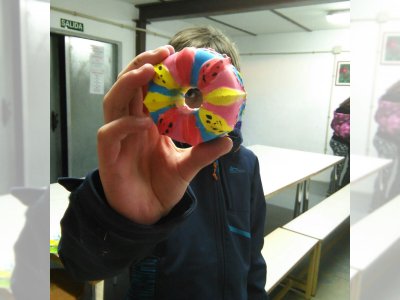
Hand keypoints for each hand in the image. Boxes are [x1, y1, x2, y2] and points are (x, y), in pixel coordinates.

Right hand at [97, 46, 232, 224]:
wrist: (146, 215)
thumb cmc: (161, 188)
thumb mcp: (186, 167)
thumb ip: (203, 153)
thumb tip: (228, 139)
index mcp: (147, 123)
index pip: (146, 89)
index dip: (155, 69)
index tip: (174, 53)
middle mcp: (130, 126)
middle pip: (128, 87)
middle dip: (142, 65)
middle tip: (162, 53)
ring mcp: (118, 139)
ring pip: (113, 102)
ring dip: (128, 84)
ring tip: (147, 71)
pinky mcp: (108, 156)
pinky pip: (109, 133)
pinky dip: (124, 124)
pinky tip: (143, 122)